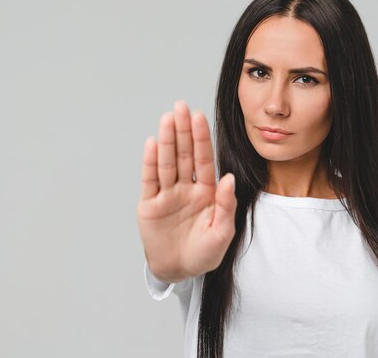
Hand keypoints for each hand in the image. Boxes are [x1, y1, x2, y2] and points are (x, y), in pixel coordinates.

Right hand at [137, 100, 237, 282]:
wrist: (179, 271)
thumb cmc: (203, 253)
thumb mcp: (222, 233)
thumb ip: (226, 205)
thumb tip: (228, 179)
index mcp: (206, 192)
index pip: (203, 160)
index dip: (201, 138)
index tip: (199, 117)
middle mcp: (186, 188)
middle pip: (183, 155)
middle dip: (183, 131)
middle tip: (181, 107)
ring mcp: (167, 194)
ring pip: (166, 162)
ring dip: (167, 140)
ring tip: (167, 119)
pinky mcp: (149, 204)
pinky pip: (150, 180)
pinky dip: (150, 162)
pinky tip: (153, 144)